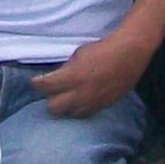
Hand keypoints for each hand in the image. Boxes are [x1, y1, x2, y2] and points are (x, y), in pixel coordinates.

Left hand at [34, 27, 153, 119]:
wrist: (129, 55)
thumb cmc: (102, 49)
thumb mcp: (78, 54)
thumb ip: (66, 69)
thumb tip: (57, 77)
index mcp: (72, 77)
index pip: (45, 86)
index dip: (36, 83)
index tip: (35, 81)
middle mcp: (80, 94)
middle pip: (53, 107)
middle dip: (50, 99)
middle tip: (52, 91)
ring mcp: (91, 102)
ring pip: (68, 114)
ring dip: (64, 106)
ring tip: (66, 97)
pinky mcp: (102, 106)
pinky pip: (83, 114)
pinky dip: (78, 109)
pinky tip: (79, 101)